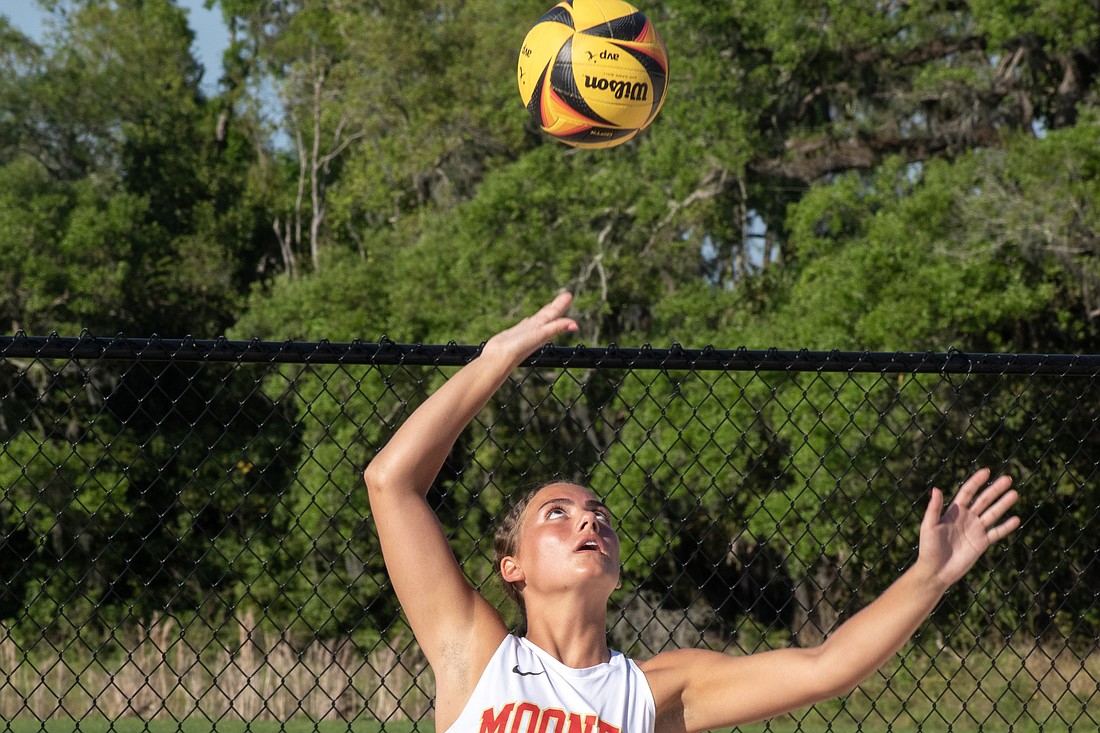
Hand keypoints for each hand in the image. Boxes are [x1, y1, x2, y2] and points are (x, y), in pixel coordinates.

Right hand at [481, 292, 578, 366]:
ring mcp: (525, 332)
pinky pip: (524, 325)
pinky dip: (528, 321)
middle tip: (565, 296)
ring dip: (544, 313)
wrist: (498, 358)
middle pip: (549, 315)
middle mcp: (536, 331)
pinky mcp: (513, 334)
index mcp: (543, 330)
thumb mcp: (540, 334)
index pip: (554, 314)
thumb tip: (576, 325)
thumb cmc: (519, 347)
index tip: (568, 295)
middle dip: (556, 306)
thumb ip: (556, 327)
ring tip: (550, 306)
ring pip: (537, 319)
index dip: (561, 305)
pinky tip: (527, 320)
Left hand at [918, 468, 1019, 587]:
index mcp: (953, 511)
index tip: (987, 471)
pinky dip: (1006, 527)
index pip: (968, 492)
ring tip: (1014, 494)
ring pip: (992, 514)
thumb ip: (934, 508)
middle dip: (995, 489)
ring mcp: (975, 530)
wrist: (936, 571)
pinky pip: (996, 533)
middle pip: (983, 500)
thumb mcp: (929, 526)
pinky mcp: (981, 543)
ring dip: (1003, 504)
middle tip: (1008, 479)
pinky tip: (1016, 519)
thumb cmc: (928, 548)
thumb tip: (936, 488)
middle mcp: (966, 518)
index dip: (976, 482)